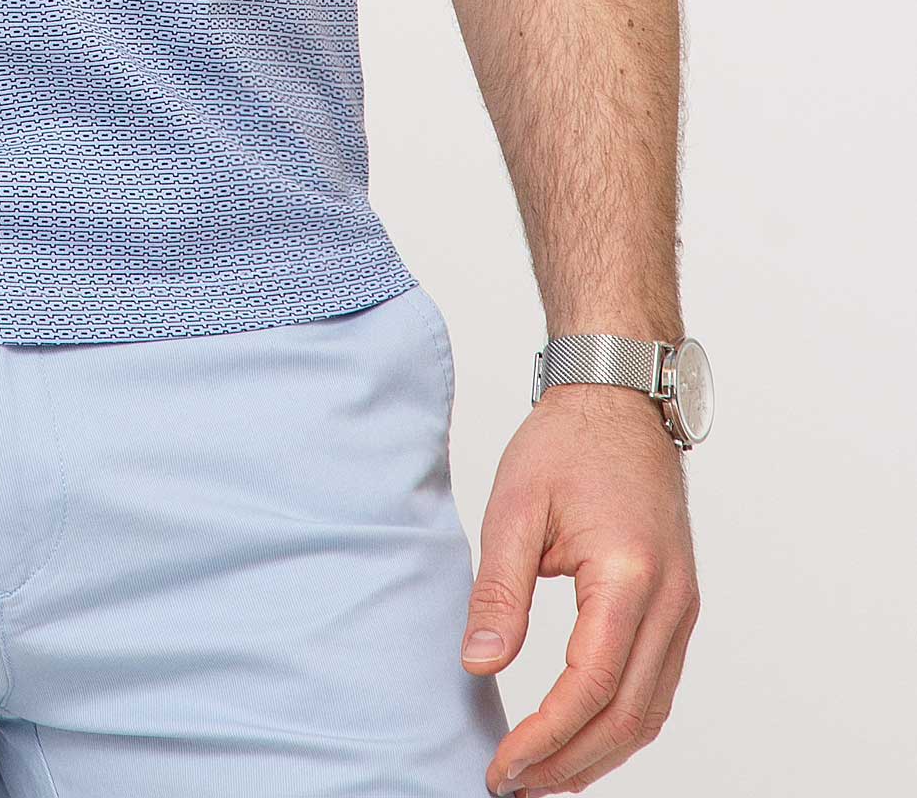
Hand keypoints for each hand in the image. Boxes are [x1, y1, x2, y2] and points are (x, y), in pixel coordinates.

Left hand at [463, 385, 700, 791]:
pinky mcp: (677, 608)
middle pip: (626, 716)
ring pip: (648, 712)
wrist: (619, 401)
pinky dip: (619, 725)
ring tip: (540, 778)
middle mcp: (670, 602)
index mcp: (629, 576)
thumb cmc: (566, 444)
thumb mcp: (515, 508)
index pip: (588, 686)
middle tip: (513, 786)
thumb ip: (499, 593)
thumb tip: (478, 666)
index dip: (545, 738)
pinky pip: (656, 687)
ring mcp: (682, 608)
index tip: (502, 768)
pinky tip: (579, 739)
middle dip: (569, 763)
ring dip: (596, 754)